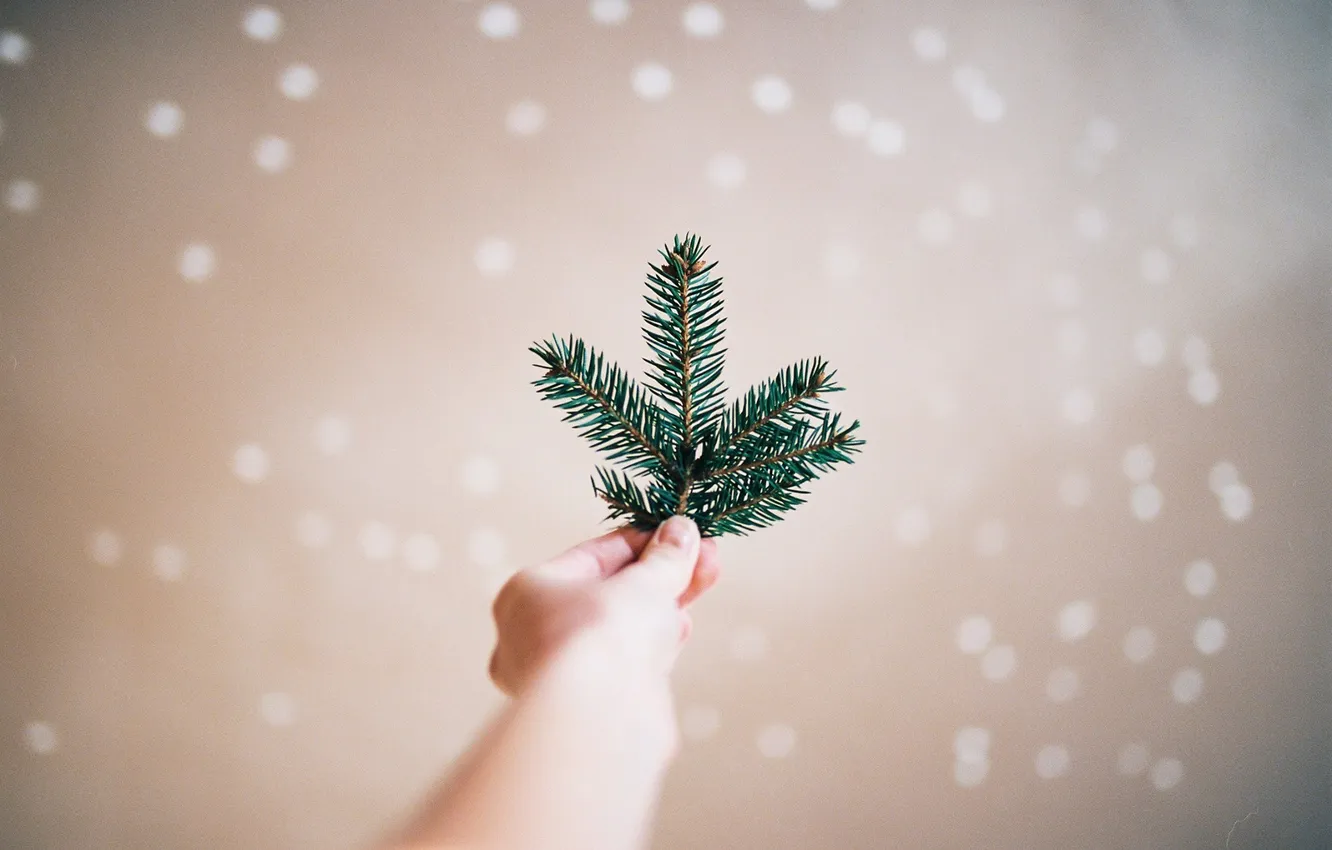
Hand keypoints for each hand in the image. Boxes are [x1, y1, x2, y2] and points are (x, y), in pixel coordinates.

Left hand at [488, 516, 719, 697]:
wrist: (600, 721)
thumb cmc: (605, 634)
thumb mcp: (644, 582)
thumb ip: (665, 558)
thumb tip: (682, 530)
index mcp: (527, 593)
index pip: (594, 556)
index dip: (644, 541)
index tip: (682, 532)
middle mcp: (532, 634)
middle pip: (609, 592)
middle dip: (662, 574)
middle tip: (706, 557)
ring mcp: (559, 674)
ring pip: (618, 629)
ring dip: (661, 607)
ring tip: (701, 583)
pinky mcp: (587, 706)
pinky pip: (624, 663)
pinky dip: (652, 645)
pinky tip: (679, 631)